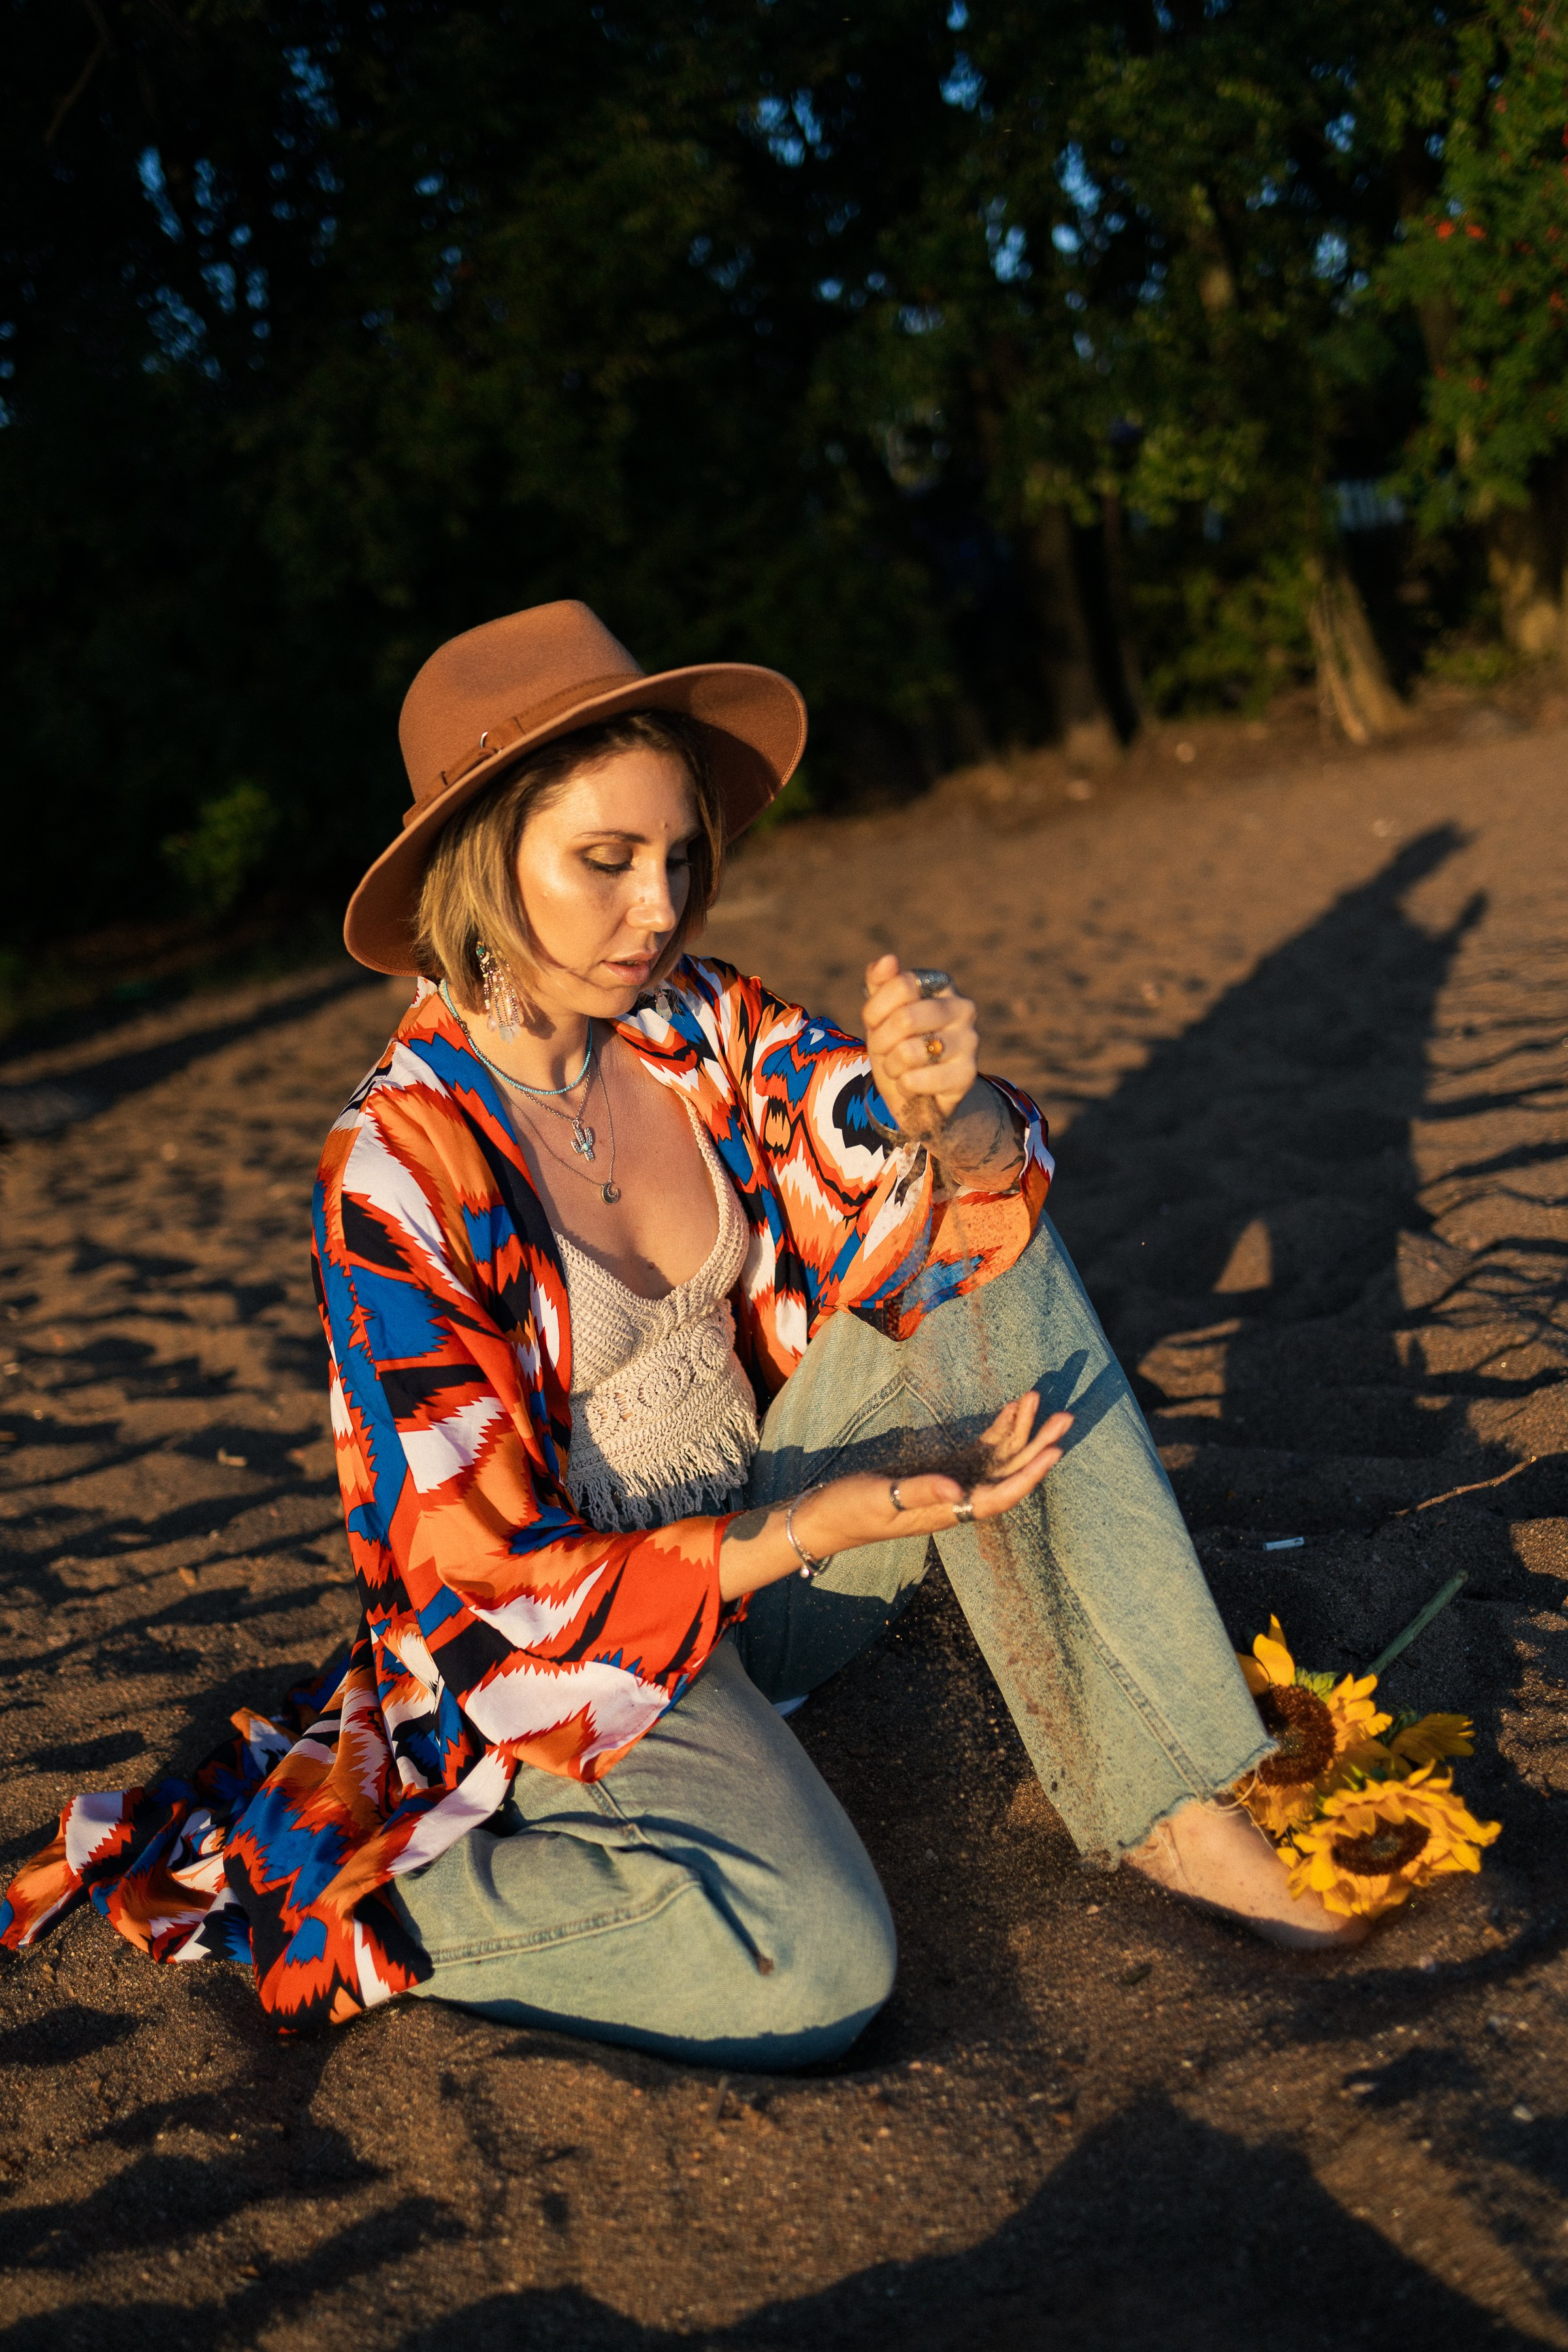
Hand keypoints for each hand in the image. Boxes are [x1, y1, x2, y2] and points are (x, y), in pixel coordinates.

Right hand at [792, 1392, 1071, 1557]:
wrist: (828, 1515)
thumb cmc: (852, 1510)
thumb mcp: (881, 1498)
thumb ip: (920, 1491)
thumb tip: (958, 1490)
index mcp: (949, 1512)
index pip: (1000, 1495)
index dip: (1030, 1475)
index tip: (1054, 1451)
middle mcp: (958, 1500)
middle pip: (1009, 1473)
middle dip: (1038, 1446)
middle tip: (1065, 1417)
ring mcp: (952, 1484)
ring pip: (997, 1458)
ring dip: (1020, 1431)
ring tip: (1039, 1400)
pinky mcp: (941, 1470)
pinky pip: (978, 1450)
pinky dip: (996, 1430)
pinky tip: (1011, 1409)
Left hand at [863, 953, 979, 1138]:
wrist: (917, 1091)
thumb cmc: (897, 1044)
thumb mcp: (881, 1013)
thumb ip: (880, 983)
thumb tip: (888, 959)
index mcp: (942, 985)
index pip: (901, 985)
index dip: (875, 1010)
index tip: (874, 1023)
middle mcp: (963, 1008)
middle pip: (906, 1018)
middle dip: (881, 1041)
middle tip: (882, 1051)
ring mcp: (969, 1042)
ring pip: (910, 1052)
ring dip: (891, 1066)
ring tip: (899, 1069)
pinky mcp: (967, 1075)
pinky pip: (917, 1080)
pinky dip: (903, 1086)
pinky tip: (912, 1085)